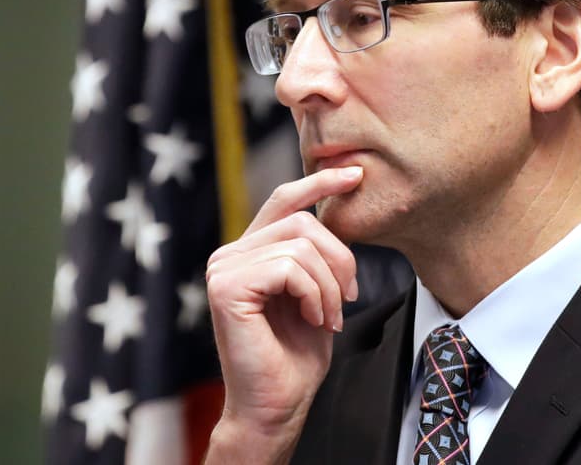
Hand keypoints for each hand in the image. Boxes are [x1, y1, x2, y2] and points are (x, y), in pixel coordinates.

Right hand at [204, 166, 361, 459]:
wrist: (278, 405)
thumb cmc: (297, 355)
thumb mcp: (316, 291)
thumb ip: (315, 253)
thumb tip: (337, 207)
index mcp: (249, 251)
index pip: (286, 200)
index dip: (320, 181)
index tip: (356, 175)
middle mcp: (230, 254)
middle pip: (303, 221)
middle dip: (340, 258)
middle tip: (347, 298)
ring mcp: (224, 268)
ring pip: (301, 244)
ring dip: (329, 284)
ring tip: (328, 316)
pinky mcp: (226, 287)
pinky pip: (289, 267)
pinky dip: (314, 294)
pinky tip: (313, 320)